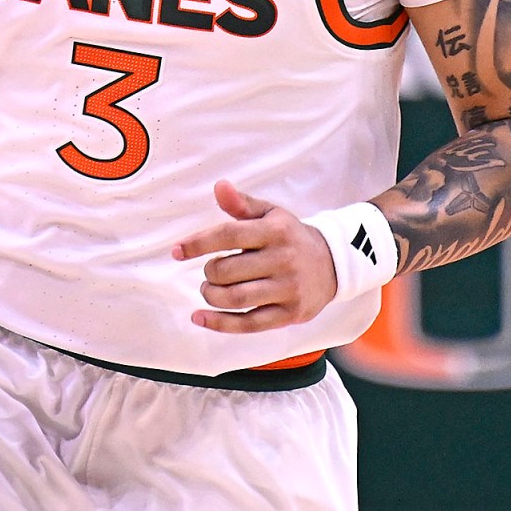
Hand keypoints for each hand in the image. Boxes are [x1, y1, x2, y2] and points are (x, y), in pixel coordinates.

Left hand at [171, 181, 336, 333]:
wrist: (333, 264)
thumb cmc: (290, 237)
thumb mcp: (271, 214)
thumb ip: (242, 204)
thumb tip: (219, 186)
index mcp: (276, 231)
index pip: (228, 235)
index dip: (197, 243)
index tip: (177, 251)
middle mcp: (283, 259)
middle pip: (227, 271)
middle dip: (209, 273)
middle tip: (211, 272)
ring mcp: (288, 289)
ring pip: (235, 299)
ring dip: (211, 296)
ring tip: (210, 290)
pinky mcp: (290, 314)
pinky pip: (248, 324)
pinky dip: (219, 323)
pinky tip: (200, 317)